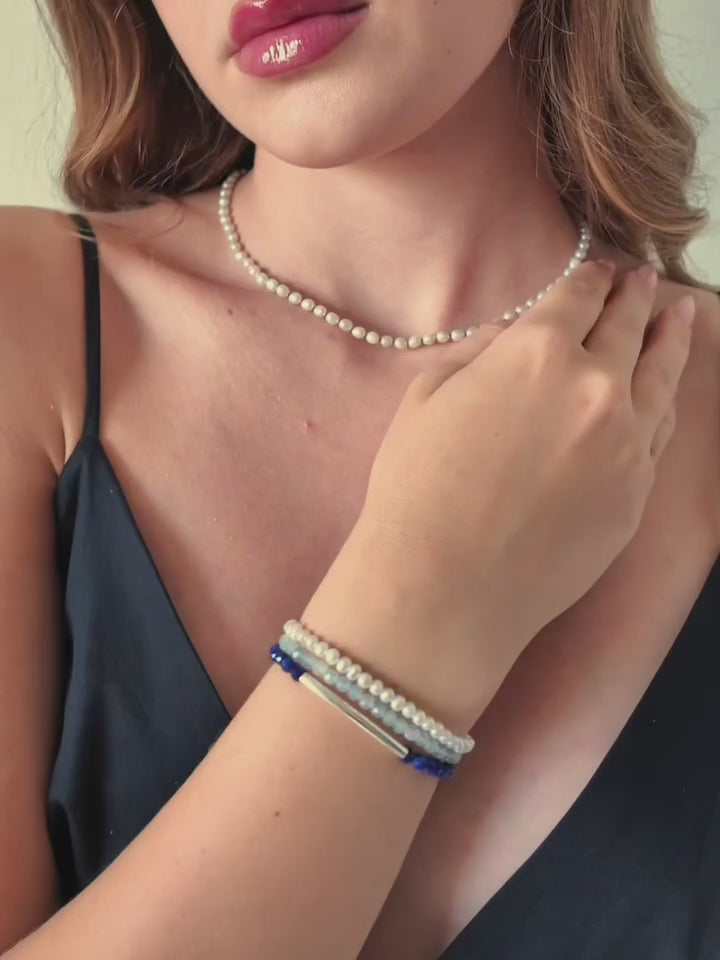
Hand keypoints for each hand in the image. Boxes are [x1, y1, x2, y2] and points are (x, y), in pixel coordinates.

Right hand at [357, 260, 694, 676]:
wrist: (443, 587)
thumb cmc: (417, 490)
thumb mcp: (426, 398)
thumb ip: (478, 353)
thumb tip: (510, 338)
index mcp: (537, 352)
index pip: (576, 298)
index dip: (588, 279)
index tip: (596, 271)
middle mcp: (595, 388)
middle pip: (626, 328)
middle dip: (634, 297)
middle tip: (642, 280)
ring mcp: (625, 445)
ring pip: (661, 377)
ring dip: (671, 340)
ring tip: (682, 316)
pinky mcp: (636, 496)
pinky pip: (659, 435)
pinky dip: (665, 402)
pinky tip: (666, 392)